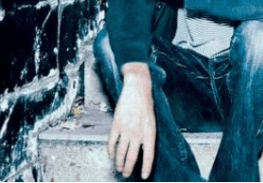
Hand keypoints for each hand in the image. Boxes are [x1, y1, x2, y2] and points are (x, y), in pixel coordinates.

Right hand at [109, 64, 155, 178]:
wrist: (137, 89)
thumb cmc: (146, 105)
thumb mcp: (152, 121)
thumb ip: (148, 135)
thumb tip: (144, 150)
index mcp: (150, 132)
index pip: (149, 155)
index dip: (146, 167)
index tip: (143, 176)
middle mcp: (138, 133)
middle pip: (132, 157)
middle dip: (128, 168)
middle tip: (126, 174)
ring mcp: (126, 129)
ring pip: (120, 152)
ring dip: (119, 163)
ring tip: (119, 168)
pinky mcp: (116, 125)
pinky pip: (111, 143)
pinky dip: (110, 151)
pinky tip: (111, 155)